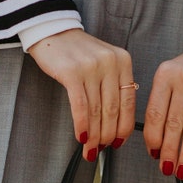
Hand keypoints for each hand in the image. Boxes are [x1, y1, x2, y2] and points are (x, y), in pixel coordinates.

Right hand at [29, 29, 136, 160]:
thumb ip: (113, 87)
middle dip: (107, 136)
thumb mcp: (104, 64)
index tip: (118, 143)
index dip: (124, 128)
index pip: (129, 103)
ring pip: (96, 111)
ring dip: (94, 136)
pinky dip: (81, 125)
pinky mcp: (72, 72)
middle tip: (101, 151)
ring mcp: (91, 67)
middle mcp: (110, 63)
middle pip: (113, 110)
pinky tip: (81, 138)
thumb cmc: (77, 54)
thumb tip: (116, 125)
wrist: (52, 30)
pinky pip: (80, 106)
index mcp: (123, 62)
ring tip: (90, 150)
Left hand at [143, 41, 182, 178]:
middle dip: (168, 152)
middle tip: (166, 168)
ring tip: (182, 169)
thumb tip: (155, 142)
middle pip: (172, 124)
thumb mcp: (169, 77)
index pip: (154, 114)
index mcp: (164, 75)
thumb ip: (161, 103)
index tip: (153, 154)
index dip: (152, 139)